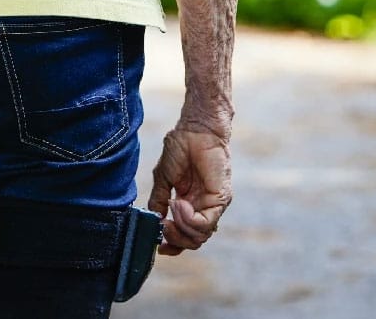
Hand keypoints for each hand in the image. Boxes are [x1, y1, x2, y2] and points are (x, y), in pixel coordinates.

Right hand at [146, 124, 231, 255]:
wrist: (194, 130)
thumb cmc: (180, 148)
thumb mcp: (163, 180)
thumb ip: (159, 202)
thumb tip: (155, 224)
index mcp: (190, 204)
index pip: (186, 234)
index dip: (173, 244)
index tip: (159, 246)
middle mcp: (203, 207)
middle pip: (193, 241)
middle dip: (175, 240)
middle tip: (163, 227)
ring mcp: (213, 205)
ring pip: (200, 236)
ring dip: (180, 228)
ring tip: (172, 207)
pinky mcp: (220, 198)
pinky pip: (206, 223)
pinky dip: (188, 219)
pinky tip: (179, 203)